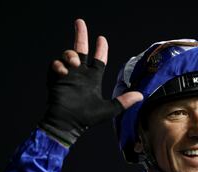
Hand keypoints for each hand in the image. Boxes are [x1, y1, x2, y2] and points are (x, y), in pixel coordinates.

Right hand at [39, 19, 142, 145]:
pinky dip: (59, 65)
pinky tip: (64, 71)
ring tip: (74, 62)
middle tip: (80, 22)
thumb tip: (141, 96)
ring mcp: (67, 75)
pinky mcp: (56, 79)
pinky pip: (55, 64)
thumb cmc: (87, 118)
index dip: (100, 49)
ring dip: (70, 54)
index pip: (98, 59)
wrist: (67, 123)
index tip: (102, 38)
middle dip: (81, 35)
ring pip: (68, 55)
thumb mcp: (109, 109)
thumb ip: (124, 101)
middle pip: (80, 49)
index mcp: (92, 79)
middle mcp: (80, 74)